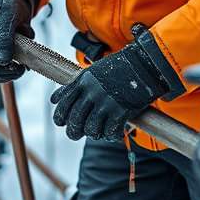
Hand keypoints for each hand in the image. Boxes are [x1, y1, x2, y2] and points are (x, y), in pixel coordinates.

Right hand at [0, 0, 39, 82]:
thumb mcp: (8, 17)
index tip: (22, 68)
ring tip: (17, 66)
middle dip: (7, 74)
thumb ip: (4, 39)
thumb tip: (3, 61)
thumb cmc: (6, 4)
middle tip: (22, 69)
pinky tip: (10, 65)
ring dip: (4, 73)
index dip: (7, 71)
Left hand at [50, 27, 183, 140]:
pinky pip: (110, 132)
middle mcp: (92, 92)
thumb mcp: (93, 71)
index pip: (62, 104)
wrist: (144, 64)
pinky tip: (115, 132)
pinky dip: (112, 135)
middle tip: (78, 134)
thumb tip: (55, 99)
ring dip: (95, 134)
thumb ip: (75, 85)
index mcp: (83, 81)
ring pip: (91, 129)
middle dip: (74, 132)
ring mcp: (106, 102)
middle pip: (74, 121)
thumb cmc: (119, 67)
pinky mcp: (121, 110)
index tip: (62, 123)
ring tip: (100, 132)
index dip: (59, 117)